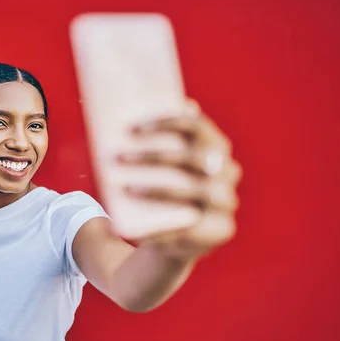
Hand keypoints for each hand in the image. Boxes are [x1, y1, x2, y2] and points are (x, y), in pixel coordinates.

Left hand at [118, 99, 241, 260]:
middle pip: (194, 157)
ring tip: (127, 188)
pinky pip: (190, 228)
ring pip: (194, 190)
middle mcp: (228, 170)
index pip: (196, 126)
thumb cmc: (166, 188)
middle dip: (155, 154)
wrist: (179, 235)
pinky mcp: (221, 229)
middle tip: (120, 156)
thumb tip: (110, 105)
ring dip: (158, 189)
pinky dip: (160, 229)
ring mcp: (227, 200)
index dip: (167, 122)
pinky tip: (135, 230)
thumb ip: (152, 139)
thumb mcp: (164, 163)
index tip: (132, 128)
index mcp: (216, 146)